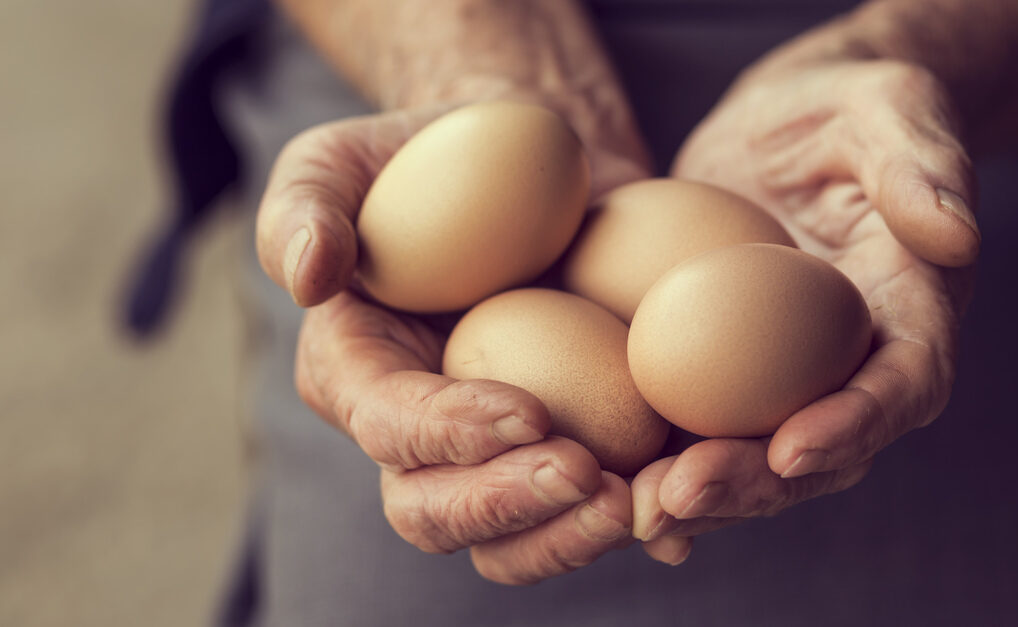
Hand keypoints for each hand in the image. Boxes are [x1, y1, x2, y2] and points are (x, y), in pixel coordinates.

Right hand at [255, 104, 649, 583]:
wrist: (531, 161)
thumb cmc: (425, 155)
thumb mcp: (343, 158)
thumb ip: (306, 205)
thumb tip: (309, 276)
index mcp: (358, 375)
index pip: (388, 427)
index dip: (449, 434)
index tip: (529, 412)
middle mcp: (420, 434)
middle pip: (439, 514)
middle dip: (509, 509)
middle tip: (588, 476)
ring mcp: (497, 451)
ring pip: (516, 538)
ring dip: (574, 537)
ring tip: (644, 503)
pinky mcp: (571, 441)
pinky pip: (592, 508)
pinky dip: (637, 522)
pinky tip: (680, 517)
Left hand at [633, 59, 978, 563]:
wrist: (787, 121)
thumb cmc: (849, 106)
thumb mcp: (890, 108)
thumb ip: (922, 165)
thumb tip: (955, 236)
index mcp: (912, 313)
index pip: (904, 384)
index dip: (855, 424)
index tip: (793, 448)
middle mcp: (855, 364)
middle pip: (823, 449)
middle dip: (757, 484)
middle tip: (683, 494)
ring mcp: (788, 377)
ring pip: (757, 460)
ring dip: (702, 494)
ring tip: (635, 509)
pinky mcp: (726, 372)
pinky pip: (701, 431)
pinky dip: (661, 468)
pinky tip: (610, 492)